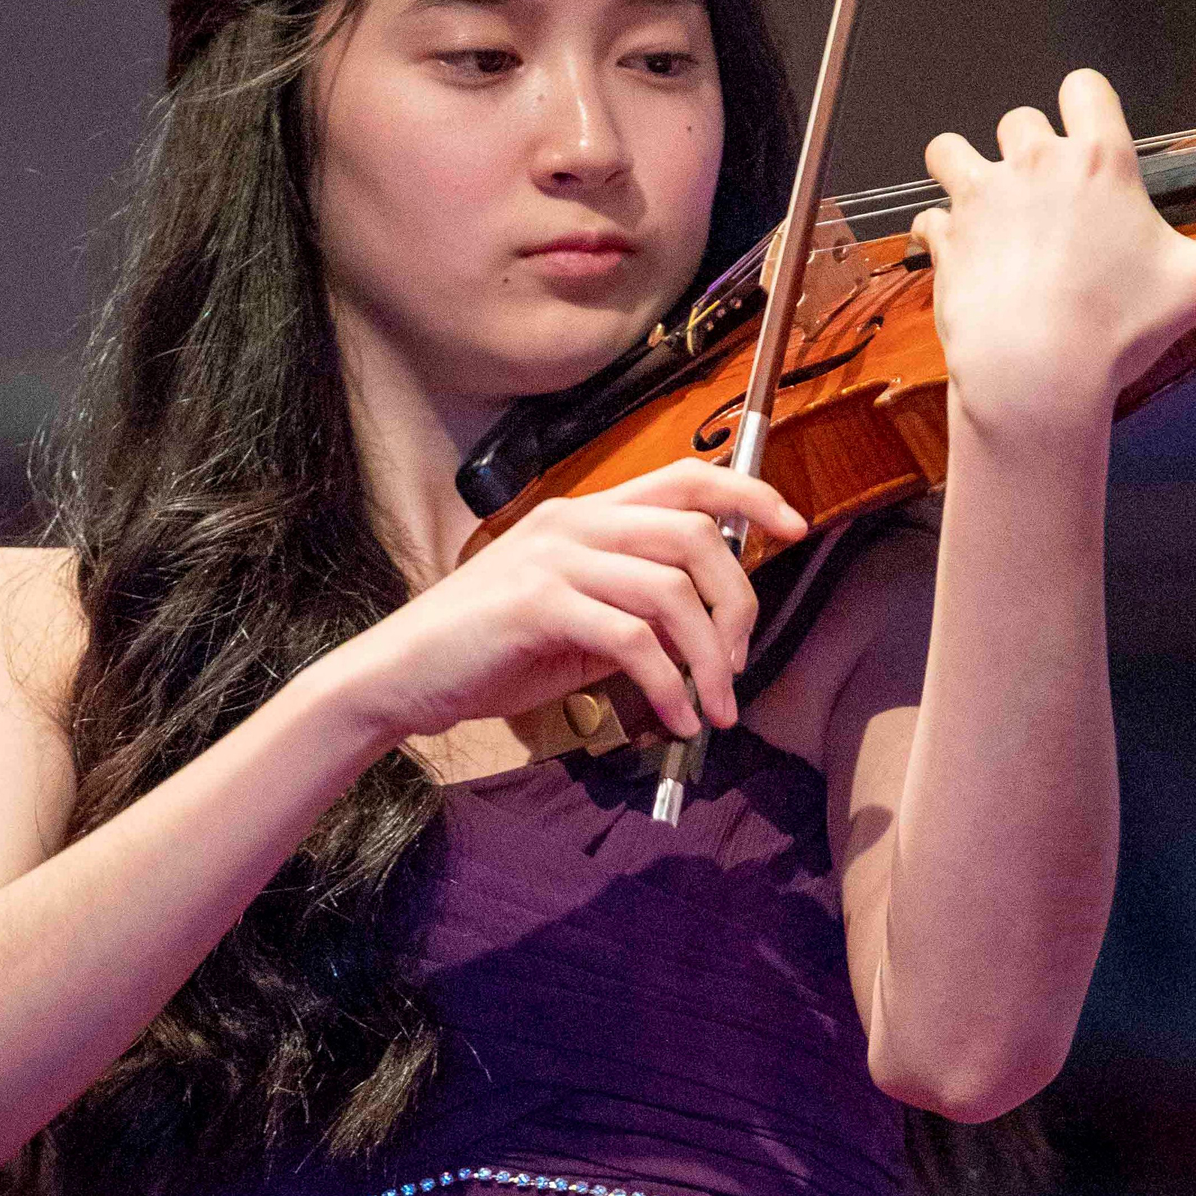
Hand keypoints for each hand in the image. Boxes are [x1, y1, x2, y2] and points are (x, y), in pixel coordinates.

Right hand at [339, 460, 808, 743]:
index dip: (749, 495)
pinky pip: (631, 640)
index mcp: (585, 515)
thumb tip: (708, 627)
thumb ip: (634, 606)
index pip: (684, 477)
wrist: (401, 676)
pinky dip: (666, 685)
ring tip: (712, 709)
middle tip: (740, 665)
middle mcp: (573, 523)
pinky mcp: (536, 605)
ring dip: (708, 660)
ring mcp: (553, 559)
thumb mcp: (574, 617)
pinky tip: (672, 718)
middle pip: (693, 535)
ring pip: (670, 592)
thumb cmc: (489, 650)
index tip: (795, 526)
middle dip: (738, 603)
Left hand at [912, 68, 1195, 428]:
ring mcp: (980, 198)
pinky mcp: (945, 238)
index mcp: (1098, 161)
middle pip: (1021, 118)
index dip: (1086, 107)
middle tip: (1049, 199)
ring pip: (952, 149)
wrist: (1036, 380)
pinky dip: (943, 232)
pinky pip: (930, 214)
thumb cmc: (1122, 334)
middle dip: (1032, 149)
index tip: (1091, 139)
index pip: (1083, 86)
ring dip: (967, 169)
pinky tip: (966, 258)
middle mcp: (1034, 164)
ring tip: (990, 209)